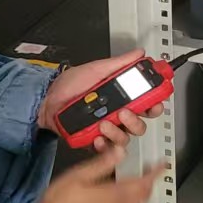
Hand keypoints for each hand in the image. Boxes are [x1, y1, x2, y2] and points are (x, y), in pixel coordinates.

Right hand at [22, 148, 168, 202]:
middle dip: (149, 185)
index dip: (155, 173)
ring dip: (140, 198)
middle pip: (142, 198)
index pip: (143, 183)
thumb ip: (102, 164)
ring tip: (137, 186)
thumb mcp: (78, 176)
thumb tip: (120, 151)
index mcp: (113, 196)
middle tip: (149, 173)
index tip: (162, 166)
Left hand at [38, 49, 165, 151]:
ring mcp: (107, 129)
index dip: (155, 104)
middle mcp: (117, 114)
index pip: (147, 103)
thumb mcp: (97, 69)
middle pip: (140, 125)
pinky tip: (97, 136)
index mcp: (122, 97)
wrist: (47, 101)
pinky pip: (106, 149)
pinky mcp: (95, 140)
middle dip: (136, 121)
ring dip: (117, 132)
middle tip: (124, 112)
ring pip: (125, 138)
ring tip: (103, 123)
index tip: (155, 102)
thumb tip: (138, 54)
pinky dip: (103, 144)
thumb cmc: (69, 85)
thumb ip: (120, 63)